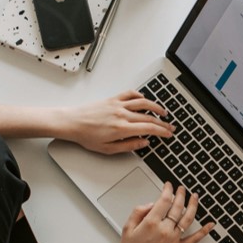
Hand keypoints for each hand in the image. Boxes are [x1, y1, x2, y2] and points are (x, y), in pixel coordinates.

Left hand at [59, 90, 173, 154]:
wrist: (72, 122)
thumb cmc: (86, 136)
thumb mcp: (108, 149)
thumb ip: (128, 146)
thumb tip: (143, 143)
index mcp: (122, 128)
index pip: (149, 128)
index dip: (162, 131)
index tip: (168, 134)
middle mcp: (122, 114)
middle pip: (149, 117)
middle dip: (162, 122)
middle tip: (170, 126)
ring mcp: (118, 105)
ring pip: (143, 103)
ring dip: (156, 107)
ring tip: (163, 112)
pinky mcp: (112, 99)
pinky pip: (130, 94)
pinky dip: (139, 96)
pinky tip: (144, 99)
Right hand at [119, 183, 213, 242]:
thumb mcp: (127, 228)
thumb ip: (138, 212)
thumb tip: (150, 204)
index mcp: (151, 223)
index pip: (164, 200)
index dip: (168, 190)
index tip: (168, 186)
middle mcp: (165, 229)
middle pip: (177, 207)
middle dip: (180, 194)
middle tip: (181, 189)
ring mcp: (174, 239)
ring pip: (187, 218)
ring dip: (193, 205)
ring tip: (194, 197)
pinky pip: (194, 238)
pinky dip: (204, 231)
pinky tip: (210, 224)